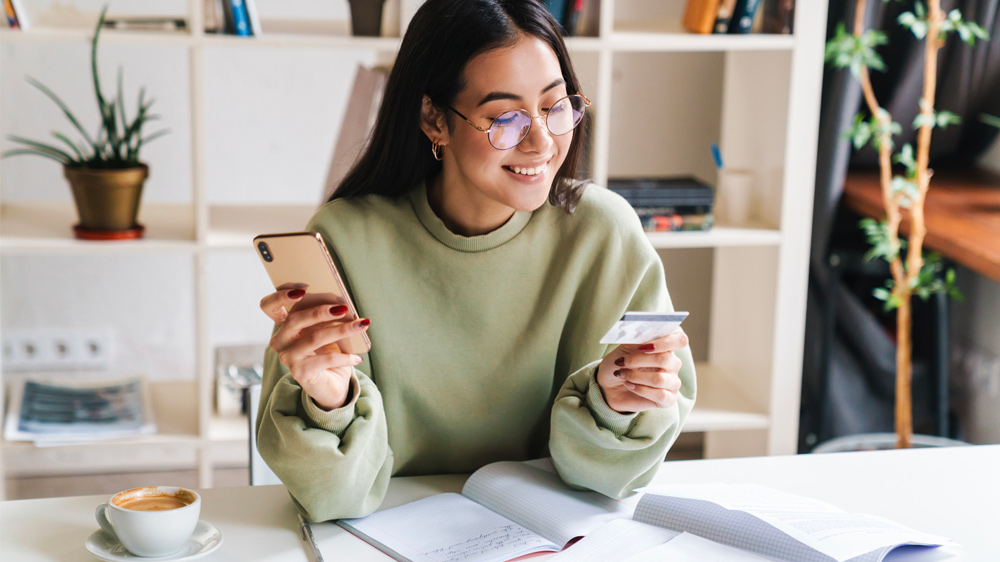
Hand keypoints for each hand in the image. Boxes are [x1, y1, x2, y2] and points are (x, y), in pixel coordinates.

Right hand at [260, 286, 369, 410]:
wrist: (331, 384)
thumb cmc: (327, 352)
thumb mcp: (324, 330)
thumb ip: (324, 316)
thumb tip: (342, 304)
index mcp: (284, 326)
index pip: (269, 306)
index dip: (280, 295)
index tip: (303, 288)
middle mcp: (280, 341)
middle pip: (295, 319)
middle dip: (321, 311)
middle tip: (344, 307)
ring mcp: (288, 357)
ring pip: (314, 338)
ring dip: (341, 330)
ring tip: (361, 325)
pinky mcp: (300, 373)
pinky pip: (326, 359)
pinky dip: (345, 357)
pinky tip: (357, 357)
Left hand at [596, 330, 686, 413]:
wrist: (608, 386)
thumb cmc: (619, 364)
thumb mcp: (623, 348)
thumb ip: (636, 340)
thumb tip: (643, 333)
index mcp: (666, 347)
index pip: (680, 340)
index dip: (665, 342)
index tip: (644, 346)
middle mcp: (673, 364)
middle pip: (665, 359)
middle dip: (639, 360)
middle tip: (621, 361)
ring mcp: (672, 383)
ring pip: (659, 379)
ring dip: (635, 376)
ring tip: (622, 374)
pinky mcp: (668, 400)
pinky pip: (660, 395)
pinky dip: (640, 389)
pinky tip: (629, 385)